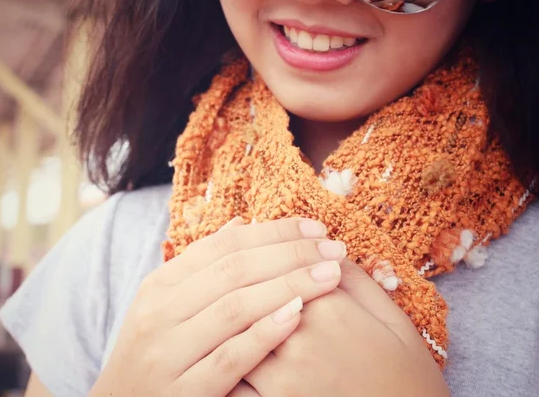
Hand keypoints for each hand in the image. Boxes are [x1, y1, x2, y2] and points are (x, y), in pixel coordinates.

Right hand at [89, 217, 347, 396]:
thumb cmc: (157, 354)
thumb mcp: (167, 306)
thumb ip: (203, 267)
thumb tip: (243, 225)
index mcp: (160, 286)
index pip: (223, 245)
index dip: (273, 232)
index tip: (315, 227)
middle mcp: (159, 314)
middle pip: (234, 270)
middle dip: (291, 254)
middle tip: (334, 247)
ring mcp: (168, 354)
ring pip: (235, 307)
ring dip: (289, 286)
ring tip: (331, 275)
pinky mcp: (183, 393)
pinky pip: (229, 358)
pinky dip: (264, 334)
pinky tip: (298, 315)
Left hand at [233, 260, 448, 396]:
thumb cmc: (407, 377)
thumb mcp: (393, 319)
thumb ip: (356, 279)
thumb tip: (322, 249)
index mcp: (330, 307)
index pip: (285, 267)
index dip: (279, 260)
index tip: (276, 259)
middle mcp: (299, 338)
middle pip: (253, 296)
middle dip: (248, 284)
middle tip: (251, 286)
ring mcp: (280, 376)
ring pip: (233, 334)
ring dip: (227, 322)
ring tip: (225, 314)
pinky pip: (232, 381)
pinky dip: (224, 365)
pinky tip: (226, 355)